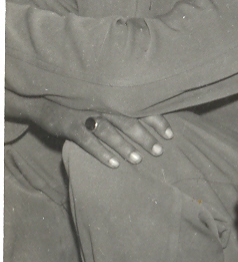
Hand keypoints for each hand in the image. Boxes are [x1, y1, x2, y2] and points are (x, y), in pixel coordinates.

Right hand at [43, 105, 173, 170]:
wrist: (43, 97)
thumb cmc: (80, 99)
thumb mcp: (101, 97)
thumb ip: (121, 105)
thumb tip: (150, 117)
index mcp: (113, 96)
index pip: (141, 108)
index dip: (157, 121)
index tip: (170, 136)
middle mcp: (102, 104)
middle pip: (129, 121)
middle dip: (145, 137)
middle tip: (159, 152)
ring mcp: (85, 115)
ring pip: (110, 133)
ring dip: (125, 147)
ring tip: (139, 160)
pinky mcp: (70, 127)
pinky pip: (88, 142)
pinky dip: (102, 153)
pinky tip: (115, 164)